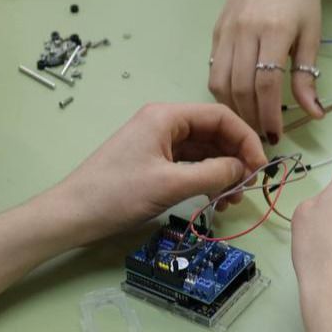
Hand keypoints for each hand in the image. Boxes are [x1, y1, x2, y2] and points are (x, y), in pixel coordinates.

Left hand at [45, 103, 266, 246]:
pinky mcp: (153, 161)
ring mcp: (158, 142)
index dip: (246, 140)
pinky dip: (207, 179)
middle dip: (236, 158)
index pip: (221, 116)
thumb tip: (244, 170)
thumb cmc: (117, 194)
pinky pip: (191, 164)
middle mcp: (164, 123)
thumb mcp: (170, 185)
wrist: (71, 215)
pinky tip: (215, 198)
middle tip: (247, 189)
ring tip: (231, 200)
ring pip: (205, 150)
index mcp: (166, 116)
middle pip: (215, 132)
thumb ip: (213, 174)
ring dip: (223, 172)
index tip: (260, 168)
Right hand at [209, 0, 323, 142]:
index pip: (265, 84)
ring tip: (248, 124)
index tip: (275, 135)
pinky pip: (213, 68)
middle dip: (250, 118)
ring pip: (220, 81)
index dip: (269, 115)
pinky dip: (222, 91)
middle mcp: (244, 31)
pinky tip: (237, 102)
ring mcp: (226, 31)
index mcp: (273, 31)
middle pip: (240, 87)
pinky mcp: (216, 31)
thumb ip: (307, 76)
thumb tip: (314, 114)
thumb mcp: (312, 34)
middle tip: (261, 137)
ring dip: (233, 109)